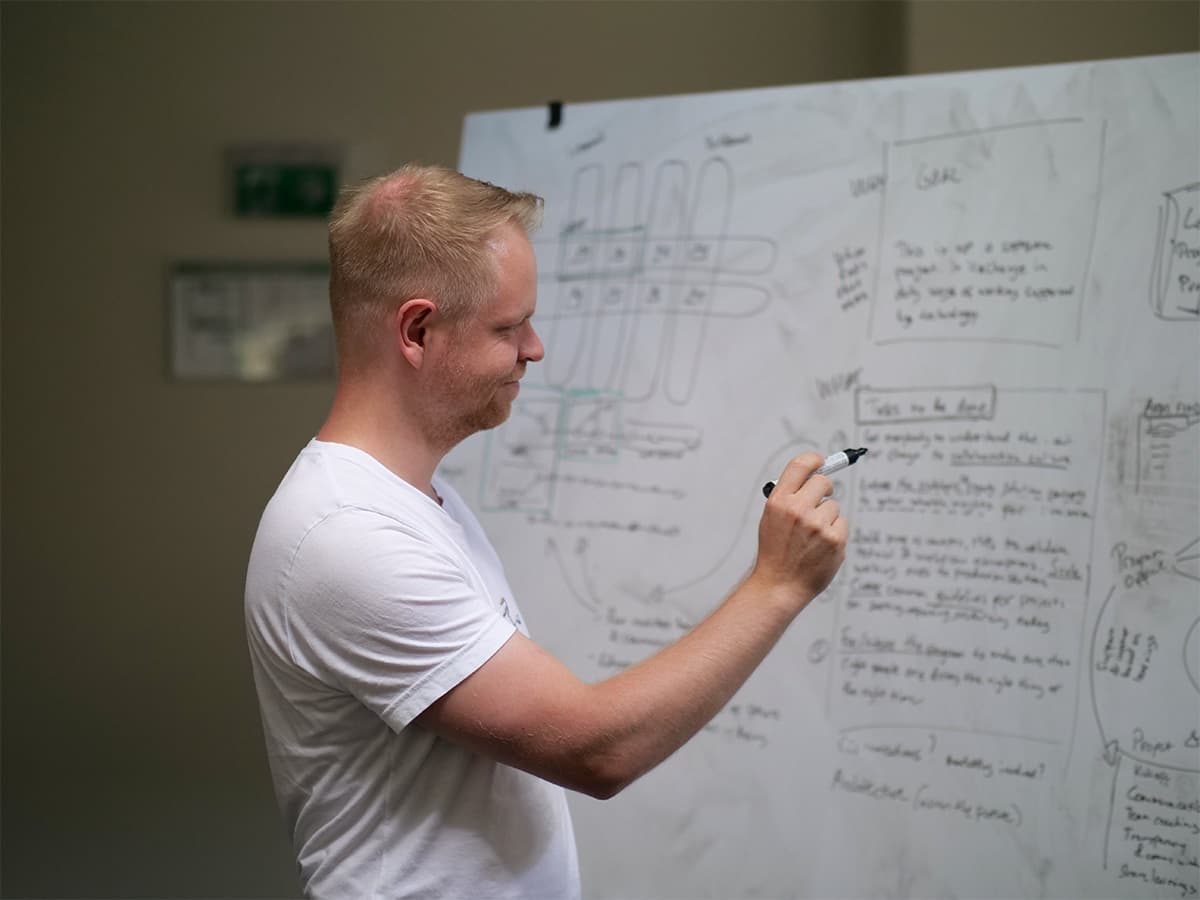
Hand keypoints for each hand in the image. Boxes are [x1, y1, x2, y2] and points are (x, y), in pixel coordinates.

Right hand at [750, 452, 848, 612]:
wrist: (779, 585)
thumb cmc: (775, 552)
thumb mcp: (771, 519)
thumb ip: (789, 497)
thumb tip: (812, 477)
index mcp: (778, 501)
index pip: (800, 466)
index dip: (813, 460)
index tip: (820, 461)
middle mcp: (798, 509)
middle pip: (823, 482)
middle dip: (824, 490)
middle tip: (818, 502)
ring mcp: (818, 525)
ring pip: (834, 506)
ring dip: (827, 518)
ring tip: (812, 537)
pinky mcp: (835, 539)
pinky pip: (842, 524)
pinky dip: (835, 533)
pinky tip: (821, 547)